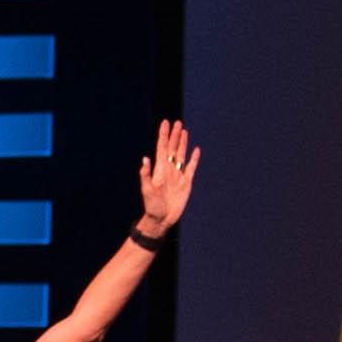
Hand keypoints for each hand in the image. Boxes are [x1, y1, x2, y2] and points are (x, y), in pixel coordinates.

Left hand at [132, 119, 199, 235]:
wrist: (162, 219)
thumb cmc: (152, 206)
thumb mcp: (147, 190)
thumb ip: (145, 175)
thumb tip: (145, 159)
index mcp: (160, 169)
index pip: (163, 147)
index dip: (164, 135)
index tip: (166, 122)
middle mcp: (169, 169)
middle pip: (173, 148)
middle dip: (175, 135)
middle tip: (177, 122)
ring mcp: (178, 175)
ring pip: (181, 155)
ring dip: (182, 143)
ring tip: (184, 131)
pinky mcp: (186, 183)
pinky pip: (191, 168)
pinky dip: (194, 159)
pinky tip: (196, 150)